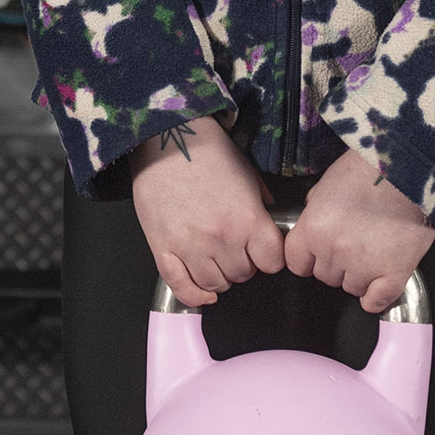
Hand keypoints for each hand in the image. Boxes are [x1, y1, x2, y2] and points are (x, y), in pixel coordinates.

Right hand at [128, 115, 287, 306]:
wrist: (167, 138)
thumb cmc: (207, 152)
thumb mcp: (249, 175)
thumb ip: (262, 207)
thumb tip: (269, 230)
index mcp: (247, 219)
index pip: (272, 262)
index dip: (269, 257)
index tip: (263, 250)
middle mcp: (221, 238)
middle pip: (243, 275)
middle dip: (244, 264)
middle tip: (236, 247)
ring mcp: (190, 246)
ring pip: (215, 285)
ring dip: (220, 277)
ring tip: (216, 259)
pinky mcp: (163, 248)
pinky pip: (181, 287)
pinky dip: (194, 296)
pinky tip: (202, 293)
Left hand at [284, 149, 431, 312]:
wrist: (409, 168)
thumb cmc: (369, 169)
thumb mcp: (327, 184)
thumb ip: (314, 211)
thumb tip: (312, 224)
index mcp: (314, 228)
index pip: (296, 262)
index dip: (308, 258)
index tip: (318, 254)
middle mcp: (334, 250)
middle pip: (325, 276)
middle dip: (337, 263)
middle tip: (354, 242)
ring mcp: (364, 265)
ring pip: (351, 288)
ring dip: (359, 276)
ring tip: (374, 250)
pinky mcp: (394, 272)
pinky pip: (376, 301)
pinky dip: (377, 296)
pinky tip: (380, 281)